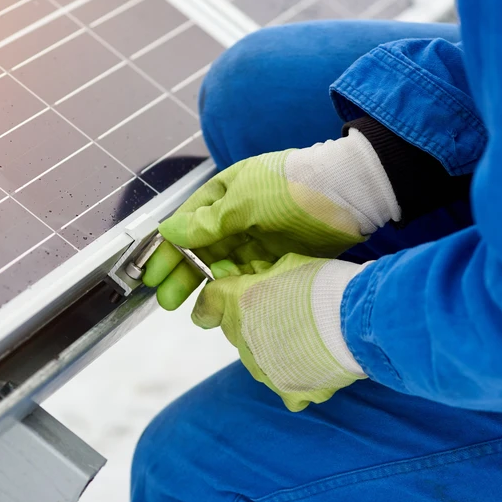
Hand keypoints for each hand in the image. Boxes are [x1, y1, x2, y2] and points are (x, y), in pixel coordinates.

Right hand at [144, 130, 398, 309]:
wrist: (349, 194)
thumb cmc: (291, 188)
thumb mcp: (243, 202)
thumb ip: (206, 223)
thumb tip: (168, 233)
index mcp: (224, 194)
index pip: (186, 225)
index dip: (168, 251)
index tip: (152, 276)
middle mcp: (236, 217)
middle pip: (202, 251)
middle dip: (183, 275)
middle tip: (168, 301)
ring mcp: (257, 238)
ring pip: (223, 268)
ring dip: (208, 288)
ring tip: (196, 313)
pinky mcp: (278, 257)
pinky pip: (248, 278)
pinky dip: (235, 292)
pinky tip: (225, 307)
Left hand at [193, 253, 366, 411]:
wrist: (353, 320)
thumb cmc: (321, 284)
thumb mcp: (286, 263)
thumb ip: (260, 274)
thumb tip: (249, 275)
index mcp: (235, 305)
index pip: (207, 308)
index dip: (219, 302)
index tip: (236, 298)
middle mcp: (241, 342)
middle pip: (240, 335)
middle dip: (258, 325)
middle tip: (293, 314)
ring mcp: (264, 371)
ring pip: (263, 362)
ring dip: (279, 352)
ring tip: (313, 338)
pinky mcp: (290, 392)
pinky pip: (289, 390)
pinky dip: (301, 380)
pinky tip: (319, 364)